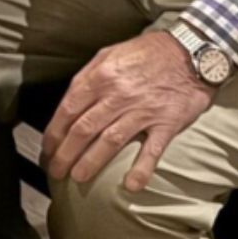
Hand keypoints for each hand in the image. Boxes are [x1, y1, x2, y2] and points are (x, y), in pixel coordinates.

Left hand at [40, 31, 214, 192]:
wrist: (190, 53)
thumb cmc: (146, 53)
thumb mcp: (109, 54)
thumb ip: (88, 76)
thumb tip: (70, 101)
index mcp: (100, 76)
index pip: (68, 110)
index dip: (54, 133)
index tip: (47, 149)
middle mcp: (117, 95)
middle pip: (84, 129)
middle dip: (65, 153)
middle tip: (55, 170)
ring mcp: (142, 111)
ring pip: (109, 141)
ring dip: (91, 162)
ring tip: (77, 178)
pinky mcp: (166, 124)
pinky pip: (151, 151)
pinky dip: (141, 169)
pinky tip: (131, 185)